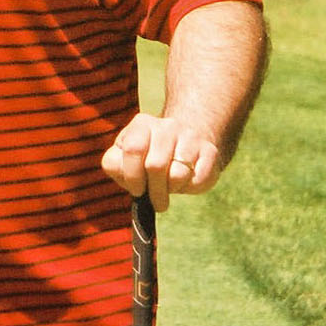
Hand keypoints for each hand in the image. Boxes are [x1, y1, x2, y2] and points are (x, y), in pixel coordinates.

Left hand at [101, 111, 221, 212]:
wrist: (186, 142)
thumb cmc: (147, 157)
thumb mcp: (125, 158)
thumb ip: (115, 166)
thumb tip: (126, 179)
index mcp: (141, 124)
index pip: (133, 149)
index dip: (133, 176)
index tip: (137, 190)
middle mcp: (166, 126)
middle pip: (156, 166)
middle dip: (154, 191)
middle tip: (156, 201)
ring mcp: (190, 137)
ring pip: (177, 175)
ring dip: (172, 189)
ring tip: (170, 186)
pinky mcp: (210, 151)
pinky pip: (198, 180)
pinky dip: (191, 188)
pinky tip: (187, 181)